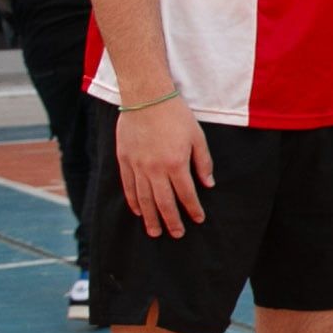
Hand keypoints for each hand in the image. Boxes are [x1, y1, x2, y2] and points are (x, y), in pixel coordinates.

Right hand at [114, 96, 213, 237]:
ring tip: (155, 231)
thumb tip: (208, 184)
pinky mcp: (124, 160)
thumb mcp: (197, 137)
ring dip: (150, 217)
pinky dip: (133, 201)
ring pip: (144, 198)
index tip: (198, 219)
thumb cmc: (175, 116)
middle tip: (176, 234)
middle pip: (163, 202)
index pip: (186, 194)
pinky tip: (138, 211)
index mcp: (176, 163)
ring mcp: (137, 165)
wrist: (146, 98)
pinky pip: (128, 186)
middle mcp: (155, 168)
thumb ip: (203, 162)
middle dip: (171, 221)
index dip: (193, 209)